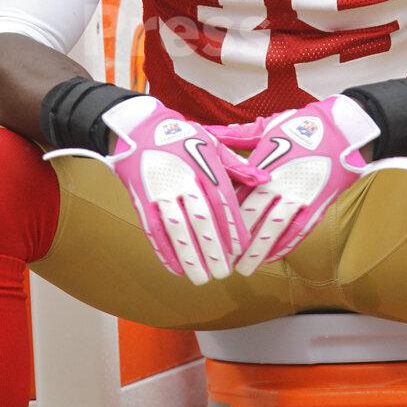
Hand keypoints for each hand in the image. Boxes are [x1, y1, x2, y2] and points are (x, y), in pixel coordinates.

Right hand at [45, 96, 267, 284]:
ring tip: (202, 278)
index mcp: (205, 166)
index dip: (232, 229)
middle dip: (213, 250)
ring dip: (190, 257)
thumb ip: (238, 167)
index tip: (241, 251)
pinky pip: (154, 230)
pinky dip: (165, 251)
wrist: (140, 127)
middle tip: (224, 273)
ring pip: (177, 230)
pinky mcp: (142, 200)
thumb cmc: (183, 137)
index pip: (223, 203)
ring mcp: (161, 191)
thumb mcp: (213, 144)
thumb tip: (266, 181)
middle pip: (202, 221)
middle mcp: (184, 180)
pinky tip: (176, 269)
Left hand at [209, 95, 406, 274]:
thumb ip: (237, 135)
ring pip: (275, 230)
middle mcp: (280, 183)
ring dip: (259, 251)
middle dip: (237, 240)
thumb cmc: (302, 125)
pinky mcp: (318, 205)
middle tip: (222, 259)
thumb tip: (208, 134)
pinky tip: (272, 256)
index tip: (211, 232)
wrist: (343, 130)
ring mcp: (300, 196)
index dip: (224, 216)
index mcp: (264, 163)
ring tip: (245, 268)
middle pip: (253, 217)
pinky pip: (299, 231)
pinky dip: (285, 245)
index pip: (239, 196)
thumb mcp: (267, 126)